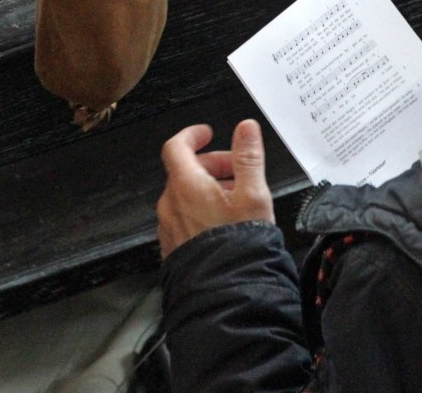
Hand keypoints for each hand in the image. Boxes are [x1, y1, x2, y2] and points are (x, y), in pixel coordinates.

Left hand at [156, 119, 274, 258]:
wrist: (225, 293)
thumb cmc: (238, 245)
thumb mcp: (252, 195)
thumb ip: (248, 157)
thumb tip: (246, 127)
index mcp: (185, 185)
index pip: (176, 147)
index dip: (192, 135)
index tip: (208, 134)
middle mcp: (170, 204)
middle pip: (184, 171)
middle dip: (211, 164)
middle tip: (236, 171)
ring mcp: (169, 227)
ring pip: (184, 195)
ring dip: (207, 188)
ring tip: (235, 199)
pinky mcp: (173, 247)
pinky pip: (183, 218)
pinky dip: (199, 210)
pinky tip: (222, 223)